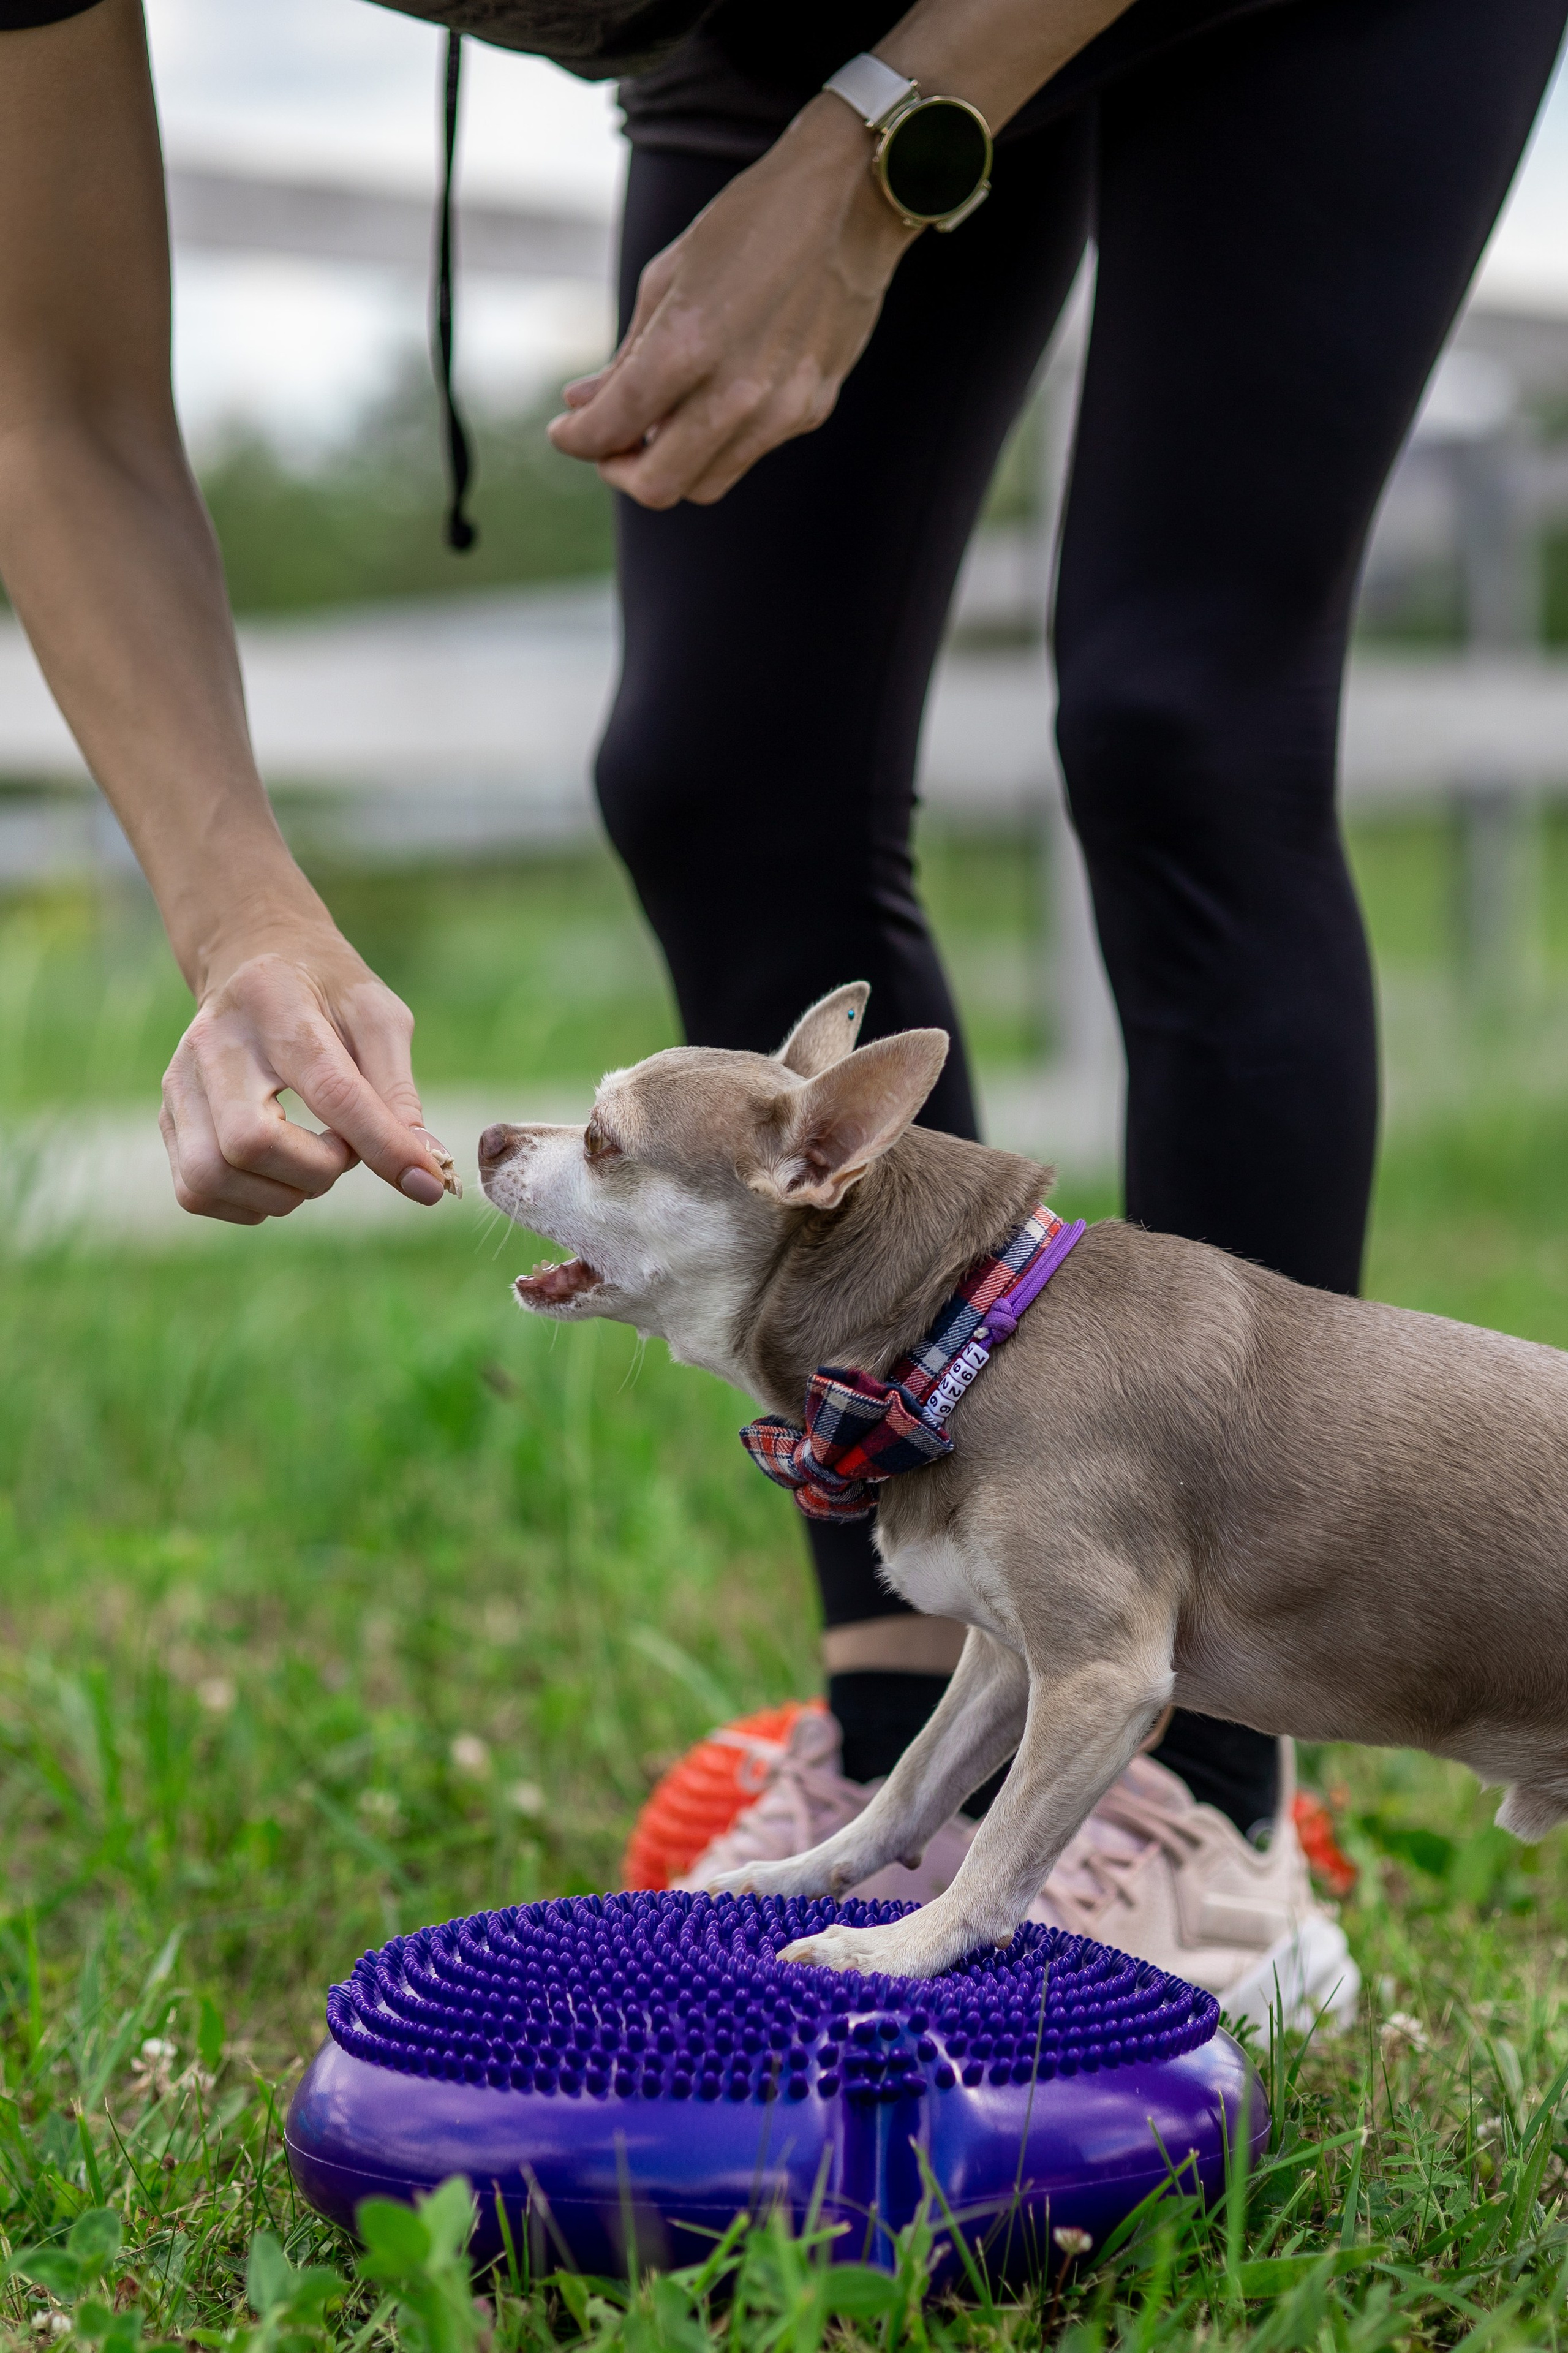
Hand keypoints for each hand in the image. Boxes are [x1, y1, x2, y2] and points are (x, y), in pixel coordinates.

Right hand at [159, 927, 450, 1224]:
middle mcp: (213, 1044)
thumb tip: (426, 1168)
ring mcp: (180, 1083)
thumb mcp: (378, 1017)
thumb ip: (399, 1092)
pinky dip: (250, 1203)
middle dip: (316, 1172)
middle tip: (344, 1151)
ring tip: (312, 1161)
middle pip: (250, 1144)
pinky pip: (195, 1193)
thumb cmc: (326, 992)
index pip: (330, 1091)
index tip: (426, 1182)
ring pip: (212, 1177)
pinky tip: (279, 1175)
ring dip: (282, 1193)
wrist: (251, 961)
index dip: (383, 1146)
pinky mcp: (168, 1117)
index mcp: (275, 1005)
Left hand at [547, 95, 915, 506]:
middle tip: (610, 444)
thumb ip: (626, 356)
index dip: (575, 441)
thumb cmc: (749, 225)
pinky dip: (717, 443)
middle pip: (658, 486)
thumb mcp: (668, 277)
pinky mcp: (812, 410)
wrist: (849, 199)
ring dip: (670, 465)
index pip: (611, 430)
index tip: (565, 432)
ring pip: (705, 484)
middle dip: (620, 470)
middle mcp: (736, 392)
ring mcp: (780, 409)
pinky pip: (748, 453)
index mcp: (686, 346)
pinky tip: (712, 400)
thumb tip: (583, 405)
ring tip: (658, 424)